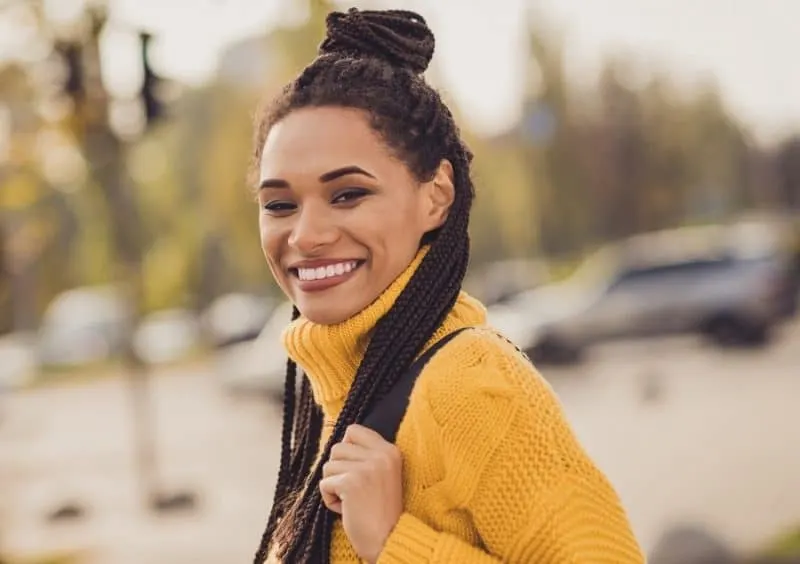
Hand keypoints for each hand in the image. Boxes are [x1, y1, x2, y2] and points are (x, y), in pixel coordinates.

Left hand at [320, 424, 403, 563]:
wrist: (389, 539)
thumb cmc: (381, 512)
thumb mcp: (382, 474)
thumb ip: (365, 456)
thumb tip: (336, 445)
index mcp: (390, 450)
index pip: (354, 430)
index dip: (346, 447)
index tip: (351, 467)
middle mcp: (381, 455)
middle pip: (337, 448)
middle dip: (338, 470)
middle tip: (353, 490)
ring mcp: (367, 467)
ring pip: (328, 465)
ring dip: (333, 485)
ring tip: (350, 500)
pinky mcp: (352, 482)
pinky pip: (324, 484)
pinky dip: (329, 499)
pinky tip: (346, 510)